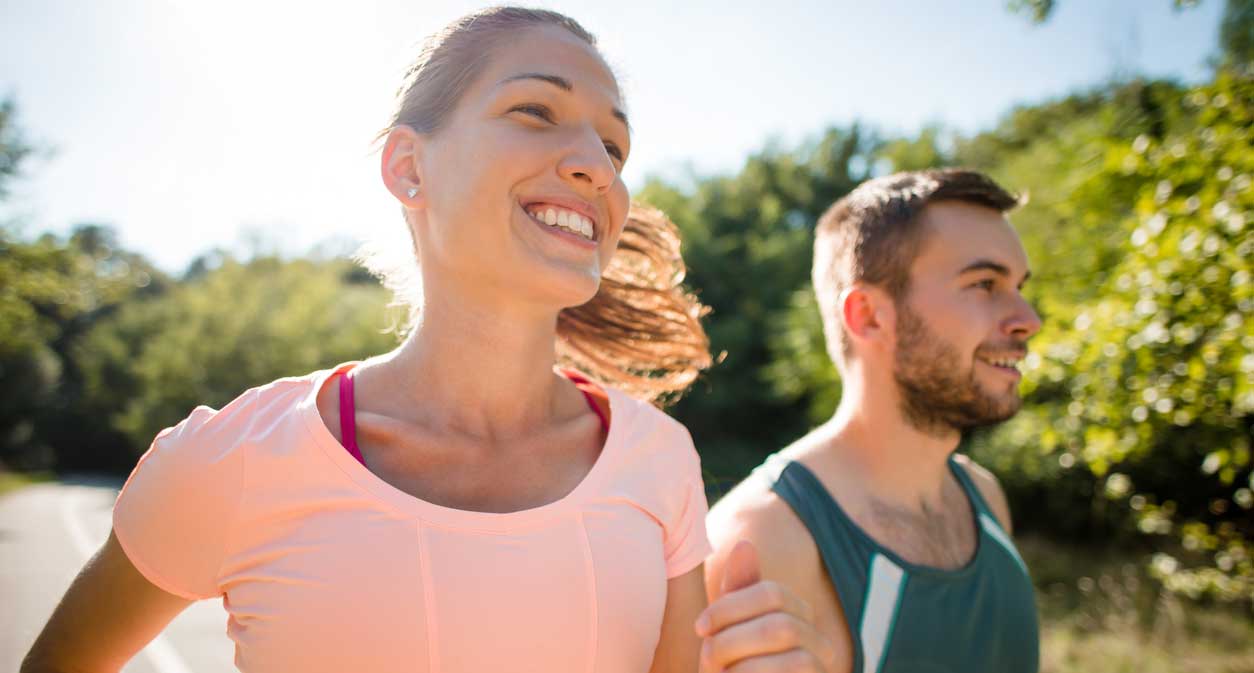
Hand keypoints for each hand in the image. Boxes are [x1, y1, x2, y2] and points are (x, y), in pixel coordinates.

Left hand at [695, 541, 835, 671]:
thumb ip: (737, 593)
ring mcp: (821, 670)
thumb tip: (745, 542)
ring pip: (784, 647)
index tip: (700, 626)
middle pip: (778, 622)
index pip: (773, 592)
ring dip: (738, 663)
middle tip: (707, 658)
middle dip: (732, 639)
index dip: (730, 605)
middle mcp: (820, 645)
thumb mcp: (727, 633)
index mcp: (799, 620)